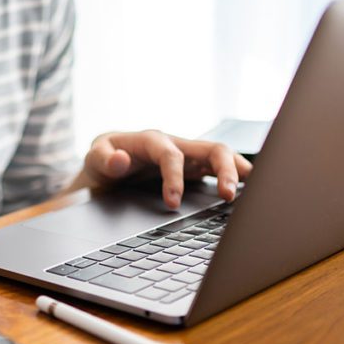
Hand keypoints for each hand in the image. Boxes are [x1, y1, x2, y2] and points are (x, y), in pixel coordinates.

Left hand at [80, 130, 252, 208]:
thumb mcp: (93, 158)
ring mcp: (189, 156)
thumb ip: (103, 159)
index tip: (171, 203)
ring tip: (250, 192)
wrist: (106, 163)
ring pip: (222, 156)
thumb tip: (120, 160)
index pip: (171, 155)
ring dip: (238, 172)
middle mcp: (176, 145)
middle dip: (224, 169)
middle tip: (227, 196)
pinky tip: (247, 192)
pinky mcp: (195, 169)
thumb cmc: (102, 159)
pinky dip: (236, 177)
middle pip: (211, 148)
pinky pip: (220, 169)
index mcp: (151, 140)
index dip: (174, 177)